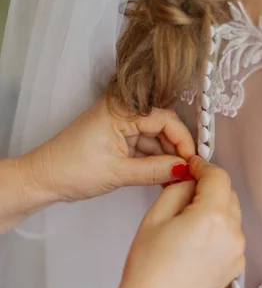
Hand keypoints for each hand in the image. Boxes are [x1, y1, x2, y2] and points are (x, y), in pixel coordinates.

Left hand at [21, 98, 195, 203]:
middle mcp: (122, 110)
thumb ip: (155, 170)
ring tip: (178, 179)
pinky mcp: (118, 137)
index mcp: (120, 109)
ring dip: (167, 157)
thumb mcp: (118, 172)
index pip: (165, 118)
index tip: (193, 161)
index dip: (183, 139)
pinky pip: (145, 145)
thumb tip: (185, 170)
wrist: (43, 179)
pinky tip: (165, 176)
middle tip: (189, 172)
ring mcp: (120, 124)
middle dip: (177, 149)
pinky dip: (155, 161)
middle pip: (163, 126)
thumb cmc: (70, 169)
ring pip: (156, 137)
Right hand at [111, 157, 244, 287]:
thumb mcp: (156, 217)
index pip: (218, 177)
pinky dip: (218, 228)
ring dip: (214, 207)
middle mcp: (233, 233)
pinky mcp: (235, 267)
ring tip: (185, 219)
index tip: (191, 165)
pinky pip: (231, 235)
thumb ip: (178, 190)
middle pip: (227, 194)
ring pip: (231, 214)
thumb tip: (190, 181)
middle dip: (208, 187)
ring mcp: (237, 252)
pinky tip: (194, 239)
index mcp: (213, 217)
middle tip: (183, 190)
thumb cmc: (148, 270)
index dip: (203, 166)